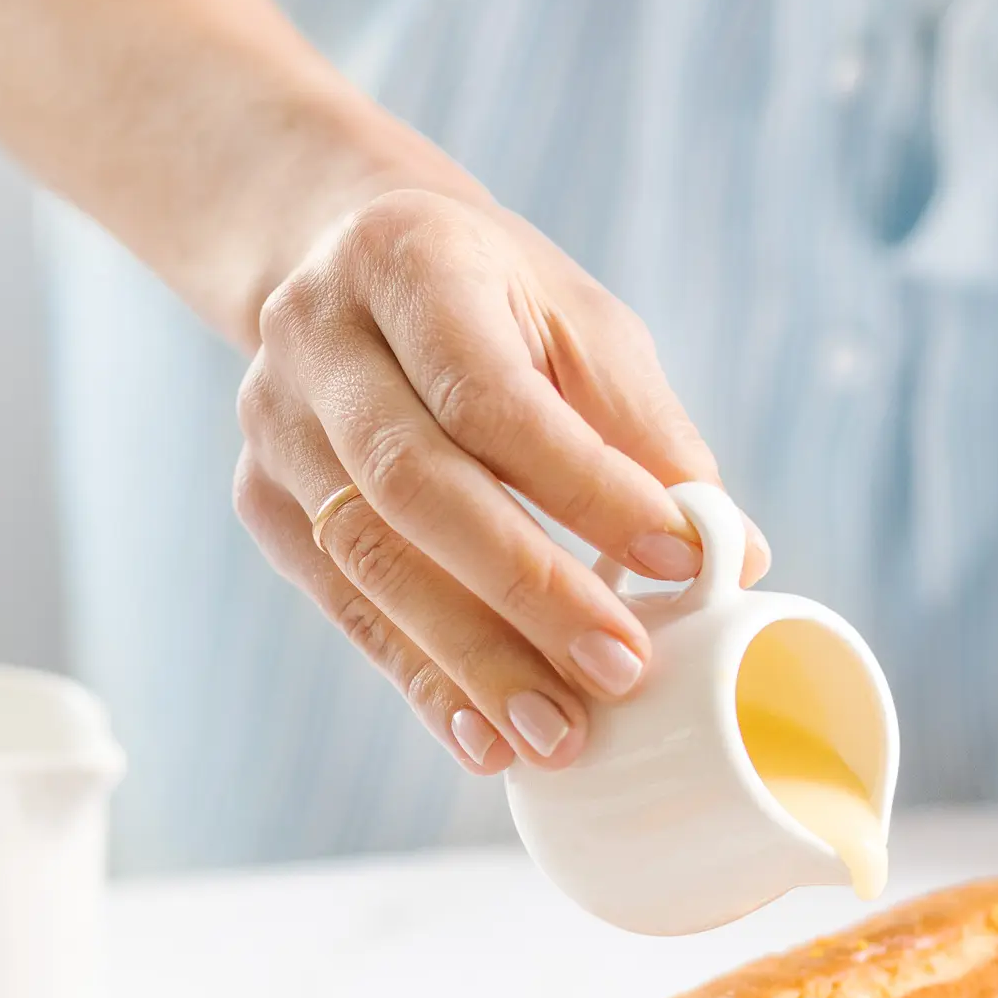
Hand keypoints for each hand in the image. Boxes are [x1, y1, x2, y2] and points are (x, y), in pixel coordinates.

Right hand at [234, 185, 766, 773]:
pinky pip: (345, 606)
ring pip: (369, 560)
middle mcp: (316, 338)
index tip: (679, 561)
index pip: (490, 397)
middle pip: (414, 486)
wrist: (342, 260)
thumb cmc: (494, 300)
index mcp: (406, 261)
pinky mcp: (263, 503)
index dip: (585, 488)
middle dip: (527, 591)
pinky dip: (421, 679)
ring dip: (471, 661)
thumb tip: (734, 557)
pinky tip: (484, 737)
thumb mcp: (579, 326)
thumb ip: (649, 433)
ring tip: (560, 734)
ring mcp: (274, 425)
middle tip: (620, 671)